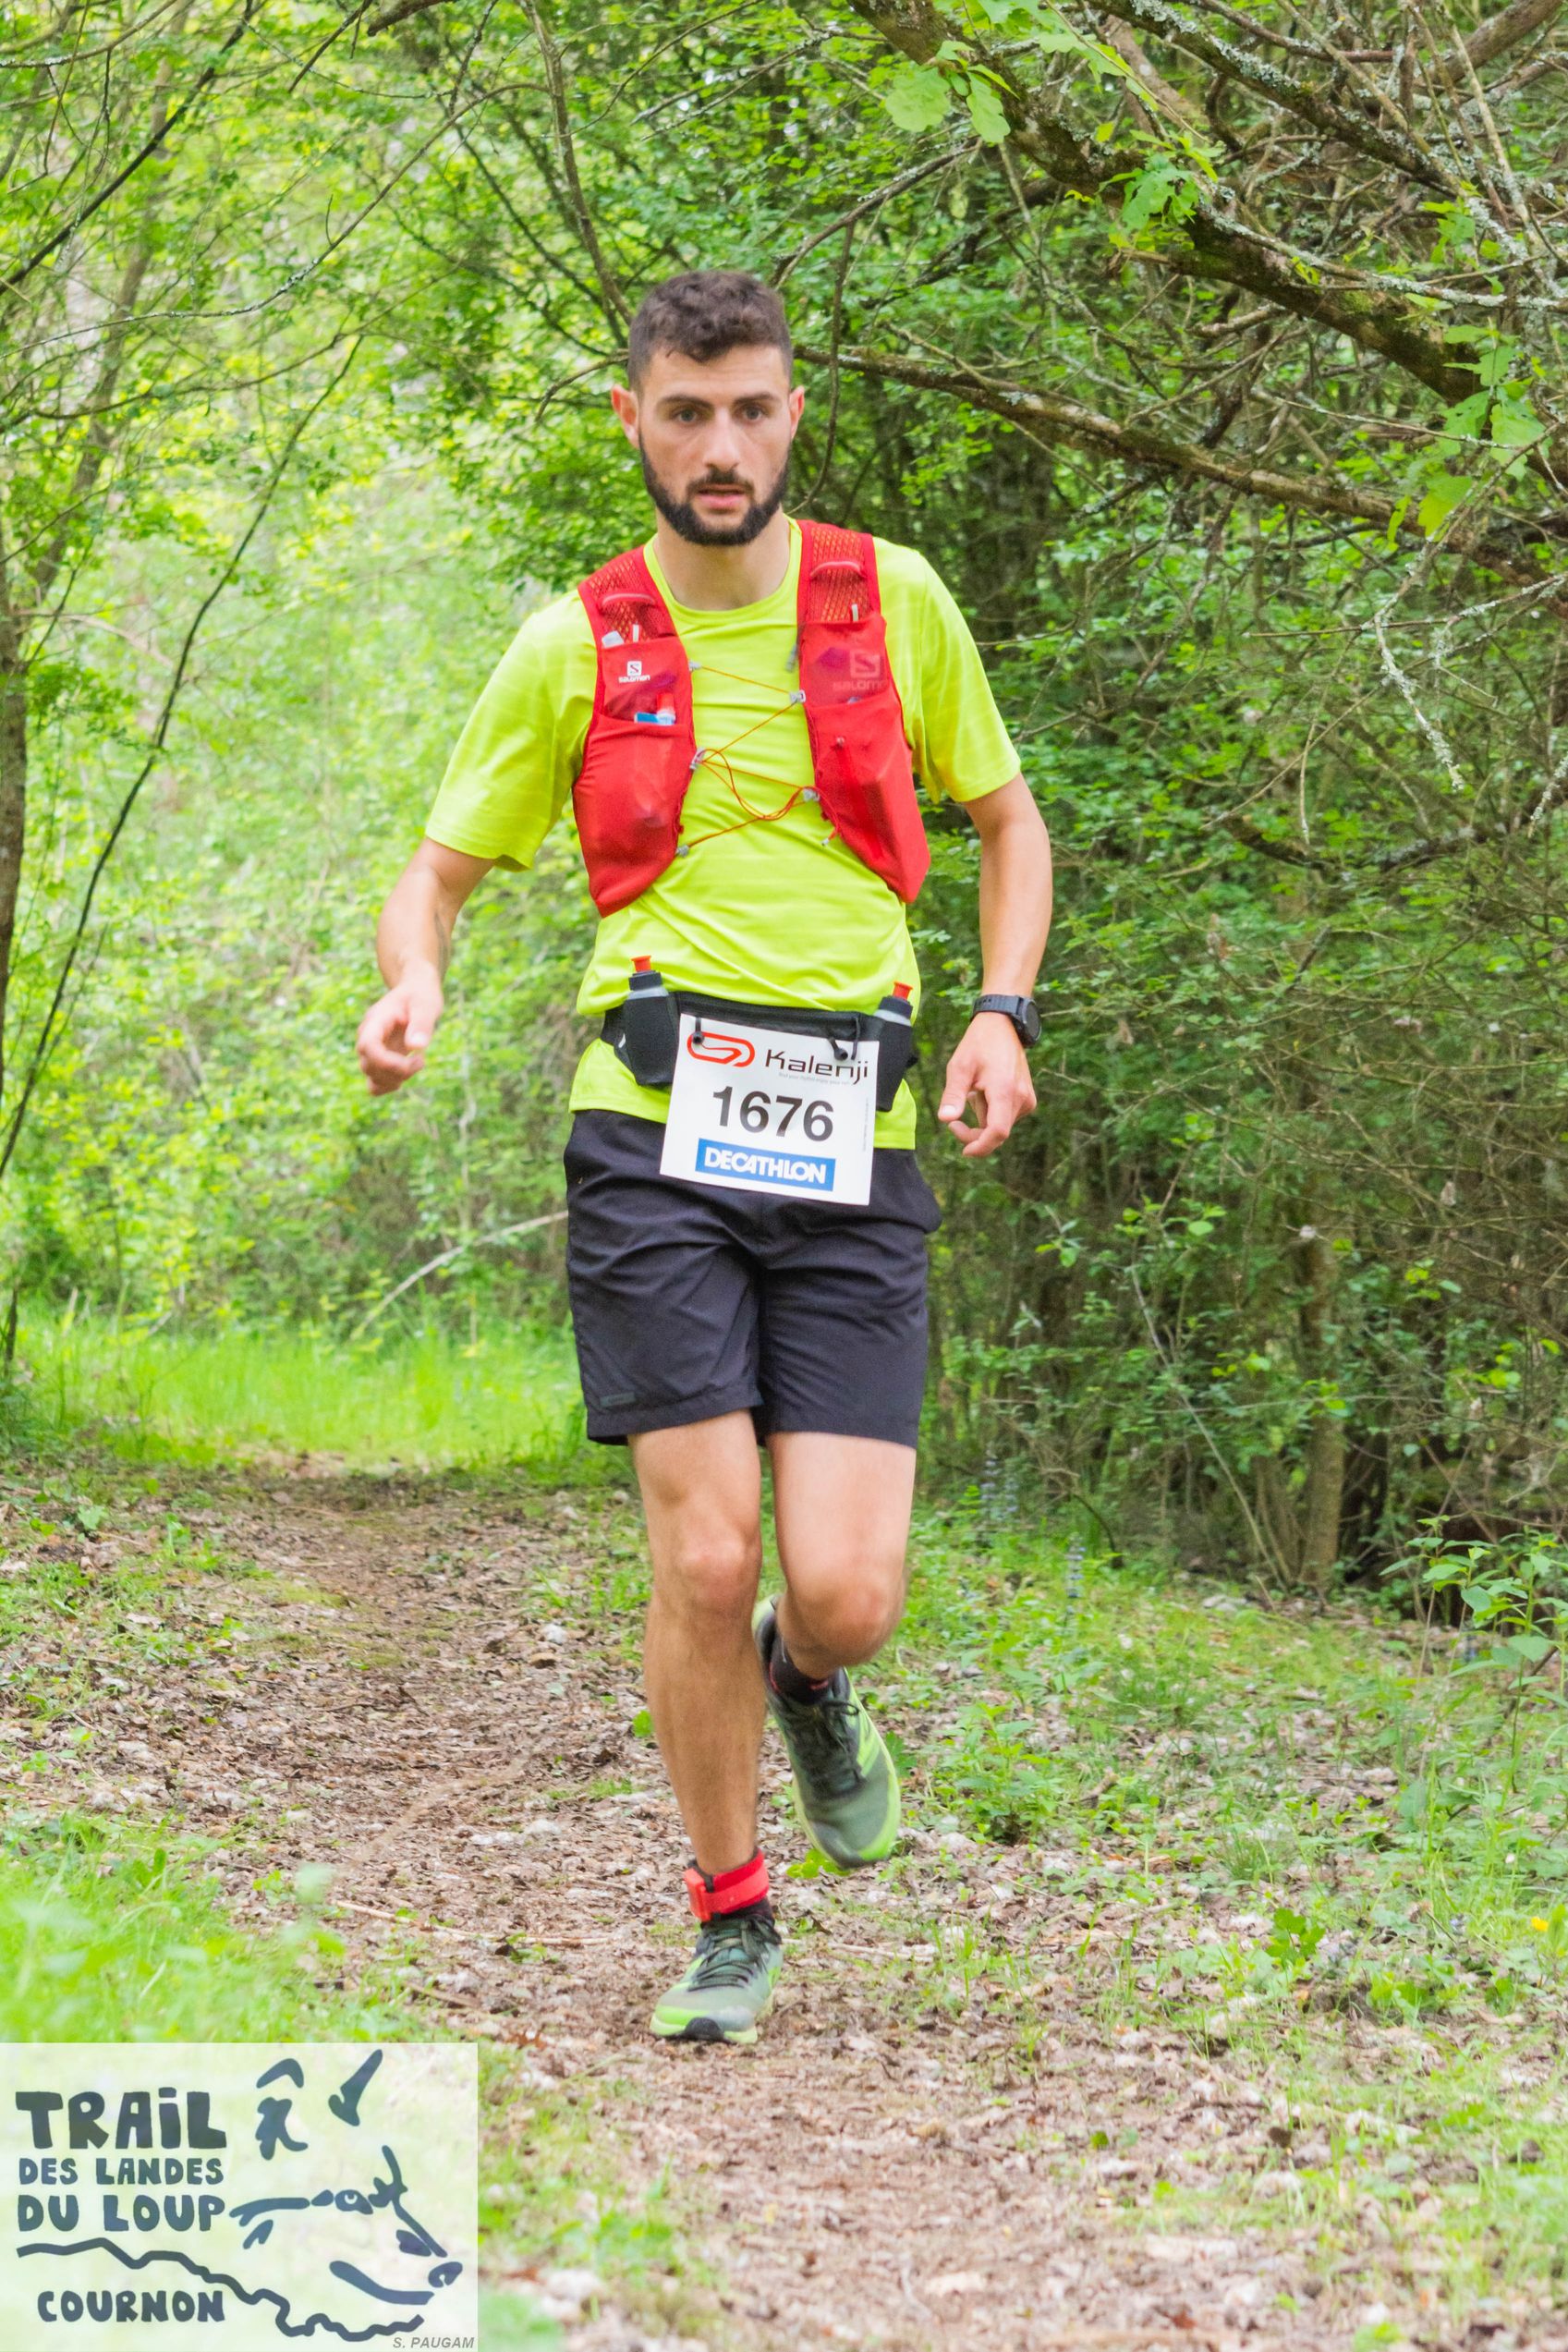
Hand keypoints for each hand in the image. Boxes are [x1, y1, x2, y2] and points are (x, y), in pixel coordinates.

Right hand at [357, 966, 442, 1095]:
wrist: (416, 992)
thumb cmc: (421, 995)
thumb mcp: (426, 1004)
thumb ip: (421, 1024)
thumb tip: (416, 1047)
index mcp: (375, 1021)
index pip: (367, 1047)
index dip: (386, 1061)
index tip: (412, 1061)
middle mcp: (369, 1037)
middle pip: (369, 1066)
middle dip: (397, 1072)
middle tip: (421, 1060)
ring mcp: (373, 1051)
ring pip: (372, 1079)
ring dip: (396, 1080)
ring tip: (416, 1064)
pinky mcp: (380, 1061)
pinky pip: (375, 1084)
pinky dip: (389, 1086)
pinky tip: (407, 1073)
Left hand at [937, 1013, 1036, 1157]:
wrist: (1002, 1025)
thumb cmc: (979, 1044)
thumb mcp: (959, 1067)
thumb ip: (953, 1095)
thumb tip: (945, 1119)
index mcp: (1005, 1091)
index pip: (997, 1133)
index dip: (981, 1147)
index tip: (964, 1151)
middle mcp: (1021, 1098)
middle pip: (997, 1133)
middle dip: (974, 1133)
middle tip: (953, 1122)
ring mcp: (1027, 1099)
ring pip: (1000, 1125)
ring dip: (982, 1117)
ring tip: (975, 1090)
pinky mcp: (1028, 1099)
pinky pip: (1006, 1116)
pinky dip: (991, 1111)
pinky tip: (985, 1090)